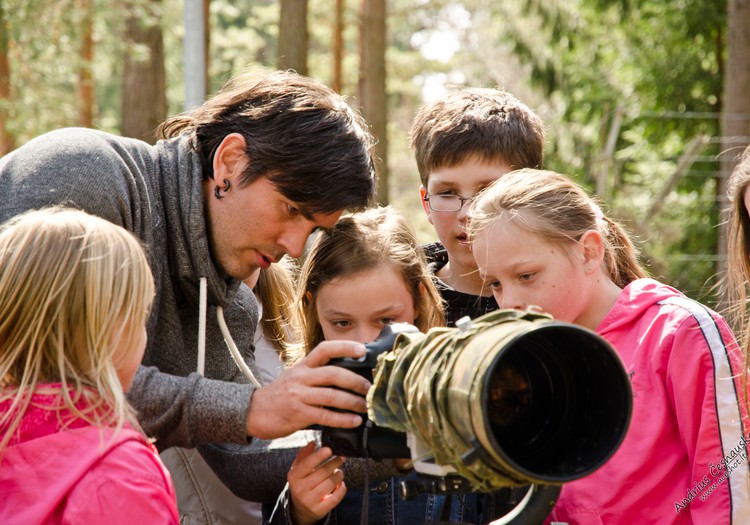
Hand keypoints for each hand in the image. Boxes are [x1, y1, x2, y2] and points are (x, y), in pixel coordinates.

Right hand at [246, 340, 370, 438]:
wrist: (254, 412)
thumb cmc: (280, 395)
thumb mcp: (296, 378)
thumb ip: (316, 375)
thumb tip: (346, 377)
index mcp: (303, 366)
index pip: (325, 349)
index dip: (345, 347)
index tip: (362, 349)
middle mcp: (301, 378)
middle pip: (333, 374)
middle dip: (355, 381)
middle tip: (369, 388)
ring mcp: (299, 395)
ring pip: (331, 396)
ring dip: (353, 402)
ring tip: (366, 407)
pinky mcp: (298, 414)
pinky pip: (325, 416)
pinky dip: (342, 419)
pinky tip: (354, 421)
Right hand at [289, 442, 346, 524]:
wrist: (301, 507)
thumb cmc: (302, 483)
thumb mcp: (298, 469)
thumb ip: (304, 455)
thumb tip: (312, 443)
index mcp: (294, 476)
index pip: (307, 464)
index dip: (319, 456)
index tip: (329, 449)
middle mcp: (300, 489)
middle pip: (323, 472)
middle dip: (335, 462)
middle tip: (341, 457)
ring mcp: (309, 501)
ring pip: (331, 483)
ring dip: (339, 475)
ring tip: (339, 471)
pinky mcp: (319, 510)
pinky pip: (335, 498)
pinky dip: (342, 489)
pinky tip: (341, 483)